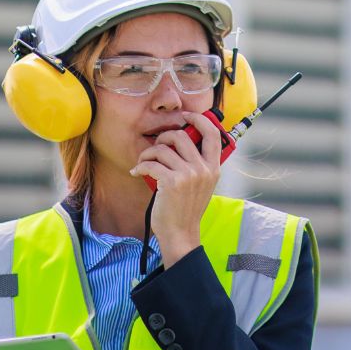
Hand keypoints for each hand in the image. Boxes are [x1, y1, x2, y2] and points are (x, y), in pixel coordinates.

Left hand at [131, 110, 221, 266]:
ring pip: (162, 148)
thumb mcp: (201, 185)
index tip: (185, 116)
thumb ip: (198, 164)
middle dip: (163, 137)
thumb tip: (182, 140)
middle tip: (155, 147)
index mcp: (213, 168)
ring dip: (147, 153)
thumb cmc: (186, 209)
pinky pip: (151, 163)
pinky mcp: (171, 182)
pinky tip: (137, 172)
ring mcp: (188, 175)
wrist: (180, 233)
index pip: (212, 133)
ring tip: (143, 162)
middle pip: (181, 136)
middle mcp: (203, 169)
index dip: (198, 119)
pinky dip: (140, 166)